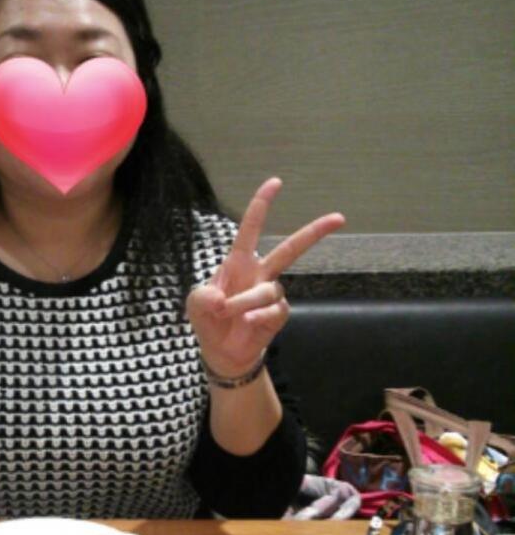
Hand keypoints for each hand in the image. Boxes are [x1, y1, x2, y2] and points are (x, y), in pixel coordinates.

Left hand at [186, 177, 344, 377]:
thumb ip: (203, 298)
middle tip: (339, 218)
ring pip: (267, 290)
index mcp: (238, 262)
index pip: (250, 229)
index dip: (261, 206)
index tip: (275, 183)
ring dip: (245, 302)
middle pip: (290, 249)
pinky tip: (249, 324)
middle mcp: (260, 273)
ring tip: (229, 313)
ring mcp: (271, 293)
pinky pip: (274, 311)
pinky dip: (258, 318)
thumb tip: (221, 301)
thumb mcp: (196, 305)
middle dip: (314, 232)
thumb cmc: (209, 319)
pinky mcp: (278, 314)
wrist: (221, 351)